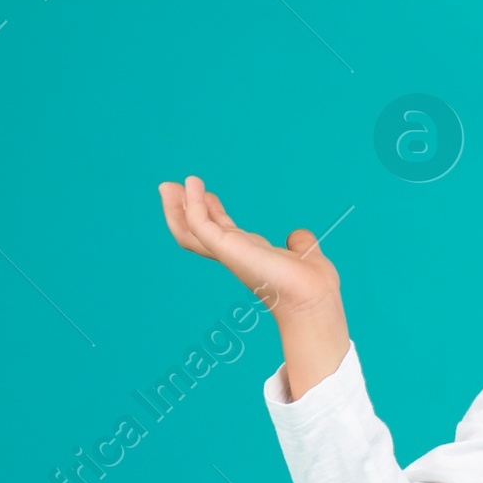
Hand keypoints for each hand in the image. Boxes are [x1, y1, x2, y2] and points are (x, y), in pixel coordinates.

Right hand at [158, 175, 349, 398]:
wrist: (315, 296)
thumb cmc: (313, 284)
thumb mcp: (303, 253)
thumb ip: (298, 242)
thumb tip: (297, 236)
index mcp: (250, 255)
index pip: (221, 232)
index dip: (211, 212)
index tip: (206, 193)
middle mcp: (235, 255)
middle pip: (197, 232)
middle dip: (183, 209)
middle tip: (172, 187)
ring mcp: (228, 253)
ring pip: (189, 231)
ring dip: (176, 208)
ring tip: (168, 185)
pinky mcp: (226, 249)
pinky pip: (200, 224)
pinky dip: (192, 205)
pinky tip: (193, 185)